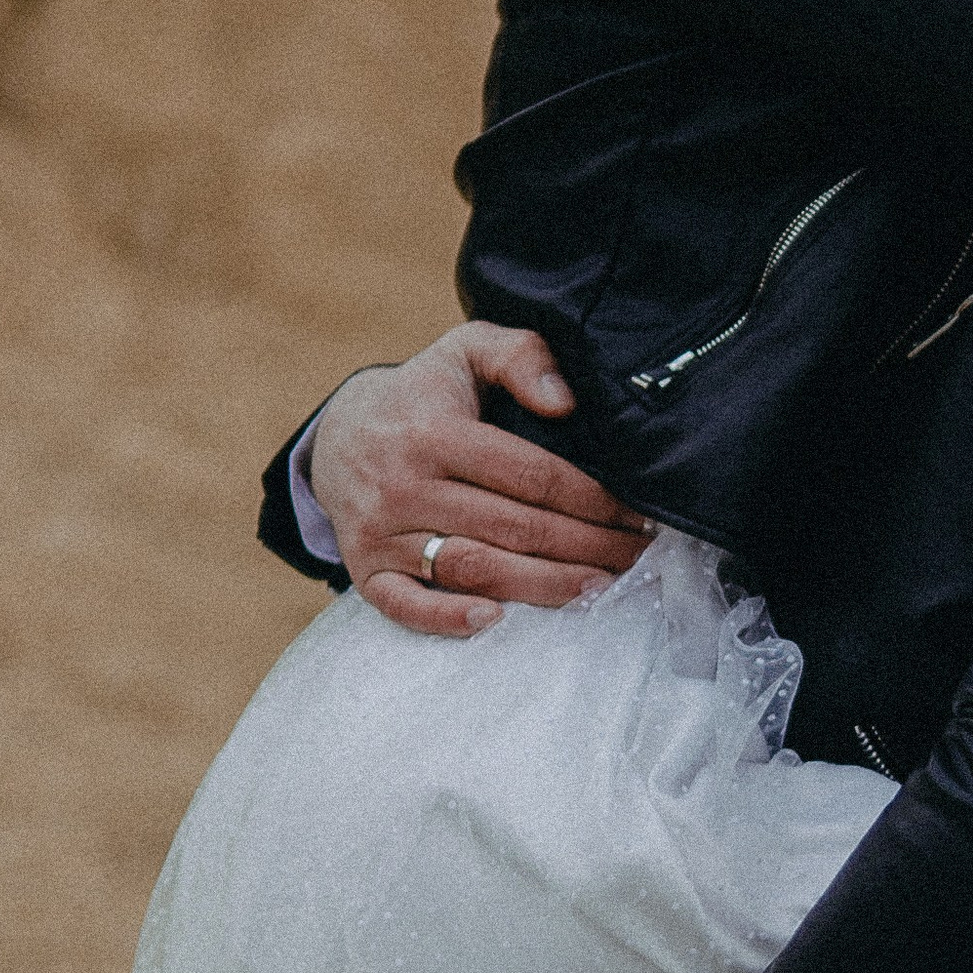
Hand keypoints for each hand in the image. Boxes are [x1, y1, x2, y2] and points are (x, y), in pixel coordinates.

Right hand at [309, 323, 650, 634]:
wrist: (337, 433)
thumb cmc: (422, 396)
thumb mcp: (465, 351)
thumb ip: (520, 355)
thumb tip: (565, 401)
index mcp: (435, 432)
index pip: (530, 474)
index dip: (591, 499)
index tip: (635, 515)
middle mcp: (405, 484)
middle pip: (513, 528)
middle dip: (586, 547)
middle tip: (634, 559)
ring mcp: (382, 531)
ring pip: (474, 568)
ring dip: (543, 586)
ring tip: (598, 589)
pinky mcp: (365, 568)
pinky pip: (406, 604)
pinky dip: (448, 618)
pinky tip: (496, 622)